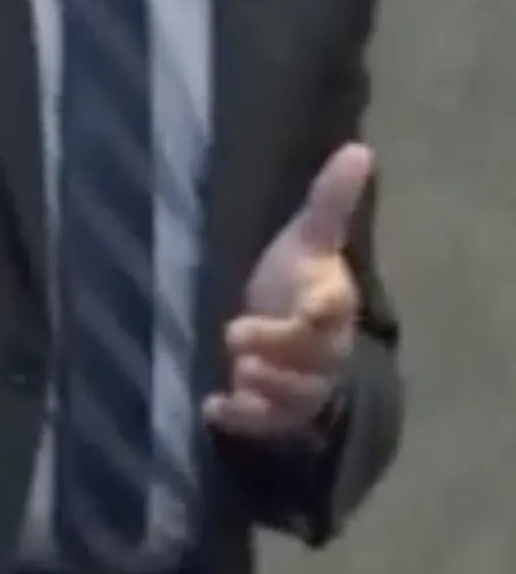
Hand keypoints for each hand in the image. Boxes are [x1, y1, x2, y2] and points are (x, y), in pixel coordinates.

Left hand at [202, 142, 371, 440]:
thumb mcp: (306, 237)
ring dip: (264, 386)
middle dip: (277, 350)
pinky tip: (213, 407)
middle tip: (235, 334)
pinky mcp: (280, 412)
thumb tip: (358, 149)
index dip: (325, 308)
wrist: (285, 327)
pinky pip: (268, 424)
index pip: (334, 308)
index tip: (312, 303)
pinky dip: (242, 419)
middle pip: (312, 358)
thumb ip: (328, 200)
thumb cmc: (293, 277)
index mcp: (330, 302)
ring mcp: (304, 384)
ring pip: (295, 396)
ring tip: (237, 373)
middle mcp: (325, 348)